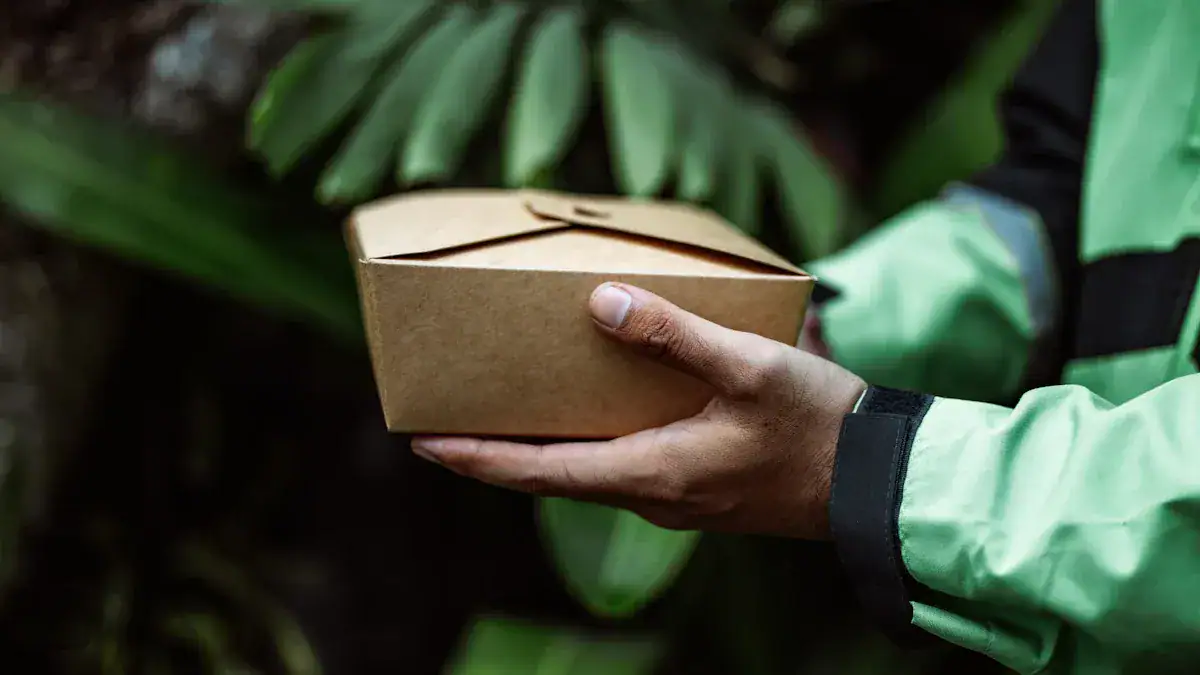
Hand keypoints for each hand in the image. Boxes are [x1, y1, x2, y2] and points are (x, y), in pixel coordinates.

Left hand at [411, 283, 866, 539]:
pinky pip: (623, 468)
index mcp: (651, 472)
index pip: (538, 472)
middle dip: (498, 452)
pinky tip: (593, 411)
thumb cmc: (816, 426)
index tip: (423, 442)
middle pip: (553, 476)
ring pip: (588, 473)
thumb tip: (602, 303)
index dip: (476, 457)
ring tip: (509, 412)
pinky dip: (588, 444)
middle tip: (452, 421)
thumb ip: (673, 335)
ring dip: (542, 449)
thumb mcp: (747, 367)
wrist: (875, 482)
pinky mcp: (698, 489)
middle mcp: (653, 495)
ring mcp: (676, 498)